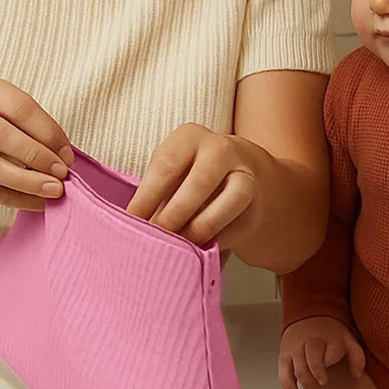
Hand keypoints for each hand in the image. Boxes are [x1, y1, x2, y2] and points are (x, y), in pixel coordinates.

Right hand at [0, 79, 74, 211]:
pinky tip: (36, 203)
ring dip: (28, 182)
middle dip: (38, 157)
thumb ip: (38, 133)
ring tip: (53, 190)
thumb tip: (65, 159)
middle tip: (62, 174)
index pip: (22, 109)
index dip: (48, 133)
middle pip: (3, 136)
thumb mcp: (16, 121)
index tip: (68, 155)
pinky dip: (15, 199)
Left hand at [126, 123, 260, 247]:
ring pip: (231, 200)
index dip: (147, 196)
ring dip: (201, 228)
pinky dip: (218, 242)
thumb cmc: (189, 174)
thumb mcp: (170, 171)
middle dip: (176, 214)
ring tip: (180, 247)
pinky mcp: (256, 205)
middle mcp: (221, 150)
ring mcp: (244, 175)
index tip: (132, 221)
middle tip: (158, 237)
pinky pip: (238, 226)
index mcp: (190, 137)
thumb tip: (134, 226)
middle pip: (201, 181)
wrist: (239, 172)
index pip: (167, 164)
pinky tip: (200, 250)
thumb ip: (155, 193)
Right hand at [277, 316, 365, 388]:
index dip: (331, 360)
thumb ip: (357, 357)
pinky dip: (287, 383)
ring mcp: (296, 347)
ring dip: (307, 384)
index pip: (330, 350)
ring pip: (299, 367)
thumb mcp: (347, 339)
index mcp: (328, 336)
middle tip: (323, 384)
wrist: (308, 316)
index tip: (337, 369)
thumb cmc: (329, 333)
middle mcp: (310, 340)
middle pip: (312, 357)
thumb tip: (356, 376)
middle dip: (317, 372)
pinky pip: (283, 370)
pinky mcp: (285, 354)